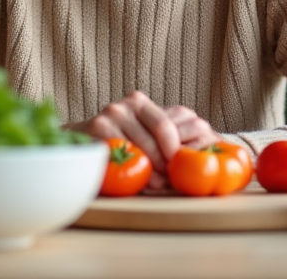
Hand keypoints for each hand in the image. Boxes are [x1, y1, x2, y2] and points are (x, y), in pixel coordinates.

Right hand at [66, 91, 220, 189]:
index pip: (167, 123)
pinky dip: (132, 171)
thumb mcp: (141, 134)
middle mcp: (126, 104)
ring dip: (153, 171)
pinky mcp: (97, 129)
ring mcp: (111, 114)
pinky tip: (137, 181)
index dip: (178, 147)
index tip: (182, 166)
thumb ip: (166, 135)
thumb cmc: (118, 142)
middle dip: (168, 162)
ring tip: (158, 185)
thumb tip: (207, 144)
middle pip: (159, 134)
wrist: (78, 143)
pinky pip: (122, 154)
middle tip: (171, 182)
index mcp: (140, 101)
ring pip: (142, 147)